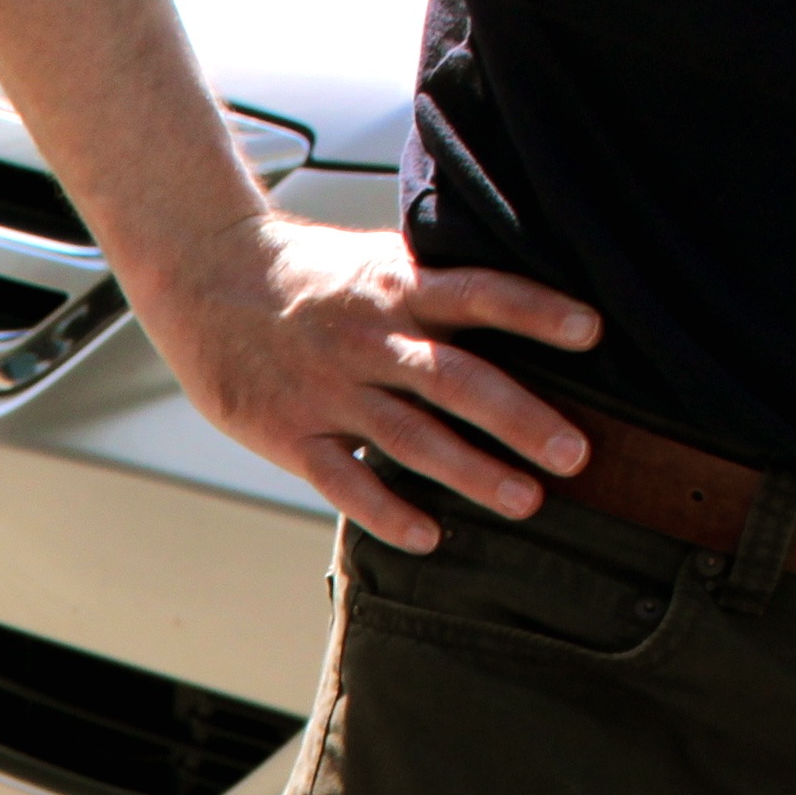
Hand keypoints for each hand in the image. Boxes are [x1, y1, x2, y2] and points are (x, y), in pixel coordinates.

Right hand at [136, 214, 602, 553]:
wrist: (202, 275)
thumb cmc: (301, 274)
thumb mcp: (372, 258)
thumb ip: (432, 285)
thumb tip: (512, 306)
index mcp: (395, 287)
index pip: (480, 293)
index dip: (537, 312)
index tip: (593, 333)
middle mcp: (368, 338)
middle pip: (456, 379)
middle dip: (520, 418)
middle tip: (575, 453)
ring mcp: (327, 388)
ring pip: (410, 437)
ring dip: (473, 473)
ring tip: (528, 502)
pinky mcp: (287, 430)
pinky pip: (343, 480)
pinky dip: (387, 511)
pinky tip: (430, 536)